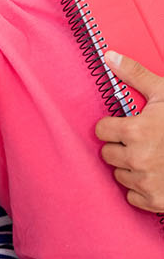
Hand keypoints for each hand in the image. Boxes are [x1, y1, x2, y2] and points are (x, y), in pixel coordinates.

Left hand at [98, 51, 163, 211]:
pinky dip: (143, 190)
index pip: (101, 131)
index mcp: (136, 131)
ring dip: (132, 168)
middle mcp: (138, 159)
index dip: (114, 127)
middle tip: (144, 143)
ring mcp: (148, 182)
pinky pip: (133, 197)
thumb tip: (109, 56)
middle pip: (108, 154)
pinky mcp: (157, 202)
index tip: (127, 126)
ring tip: (154, 158)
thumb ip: (135, 75)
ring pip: (120, 175)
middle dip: (122, 148)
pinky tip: (158, 177)